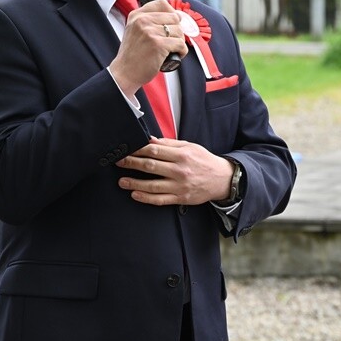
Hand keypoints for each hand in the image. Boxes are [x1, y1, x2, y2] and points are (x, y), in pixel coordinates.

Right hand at [108, 0, 187, 94]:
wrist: (124, 73)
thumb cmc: (133, 55)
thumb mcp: (134, 30)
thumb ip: (150, 20)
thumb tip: (177, 15)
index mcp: (136, 15)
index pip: (162, 4)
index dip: (171, 14)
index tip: (171, 24)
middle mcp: (142, 21)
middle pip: (174, 17)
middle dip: (177, 30)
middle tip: (172, 41)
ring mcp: (150, 32)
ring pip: (179, 31)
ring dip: (179, 42)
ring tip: (171, 50)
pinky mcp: (158, 45)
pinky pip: (180, 44)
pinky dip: (181, 51)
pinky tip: (174, 55)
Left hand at [116, 138, 232, 204]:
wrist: (222, 179)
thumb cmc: (204, 161)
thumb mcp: (189, 146)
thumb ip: (169, 144)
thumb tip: (150, 140)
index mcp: (181, 154)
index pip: (154, 150)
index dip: (138, 150)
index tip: (127, 149)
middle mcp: (179, 170)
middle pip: (150, 166)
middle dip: (131, 163)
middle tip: (119, 162)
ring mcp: (179, 185)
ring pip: (152, 185)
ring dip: (134, 183)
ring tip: (122, 182)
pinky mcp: (180, 198)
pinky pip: (160, 199)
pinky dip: (146, 198)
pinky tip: (136, 194)